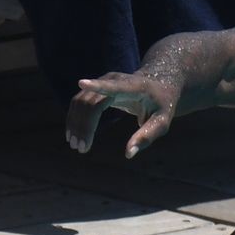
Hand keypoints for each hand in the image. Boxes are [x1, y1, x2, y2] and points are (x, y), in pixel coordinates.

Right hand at [66, 70, 184, 157]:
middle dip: (84, 125)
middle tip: (80, 148)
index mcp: (134, 87)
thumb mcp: (161, 123)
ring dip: (76, 123)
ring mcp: (103, 81)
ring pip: (81, 101)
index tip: (81, 83)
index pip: (113, 87)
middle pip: (91, 101)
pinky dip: (75, 118)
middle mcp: (114, 80)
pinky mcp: (97, 87)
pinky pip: (80, 101)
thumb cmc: (161, 106)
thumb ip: (146, 136)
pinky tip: (73, 135)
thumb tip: (128, 154)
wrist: (157, 85)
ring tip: (75, 145)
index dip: (97, 85)